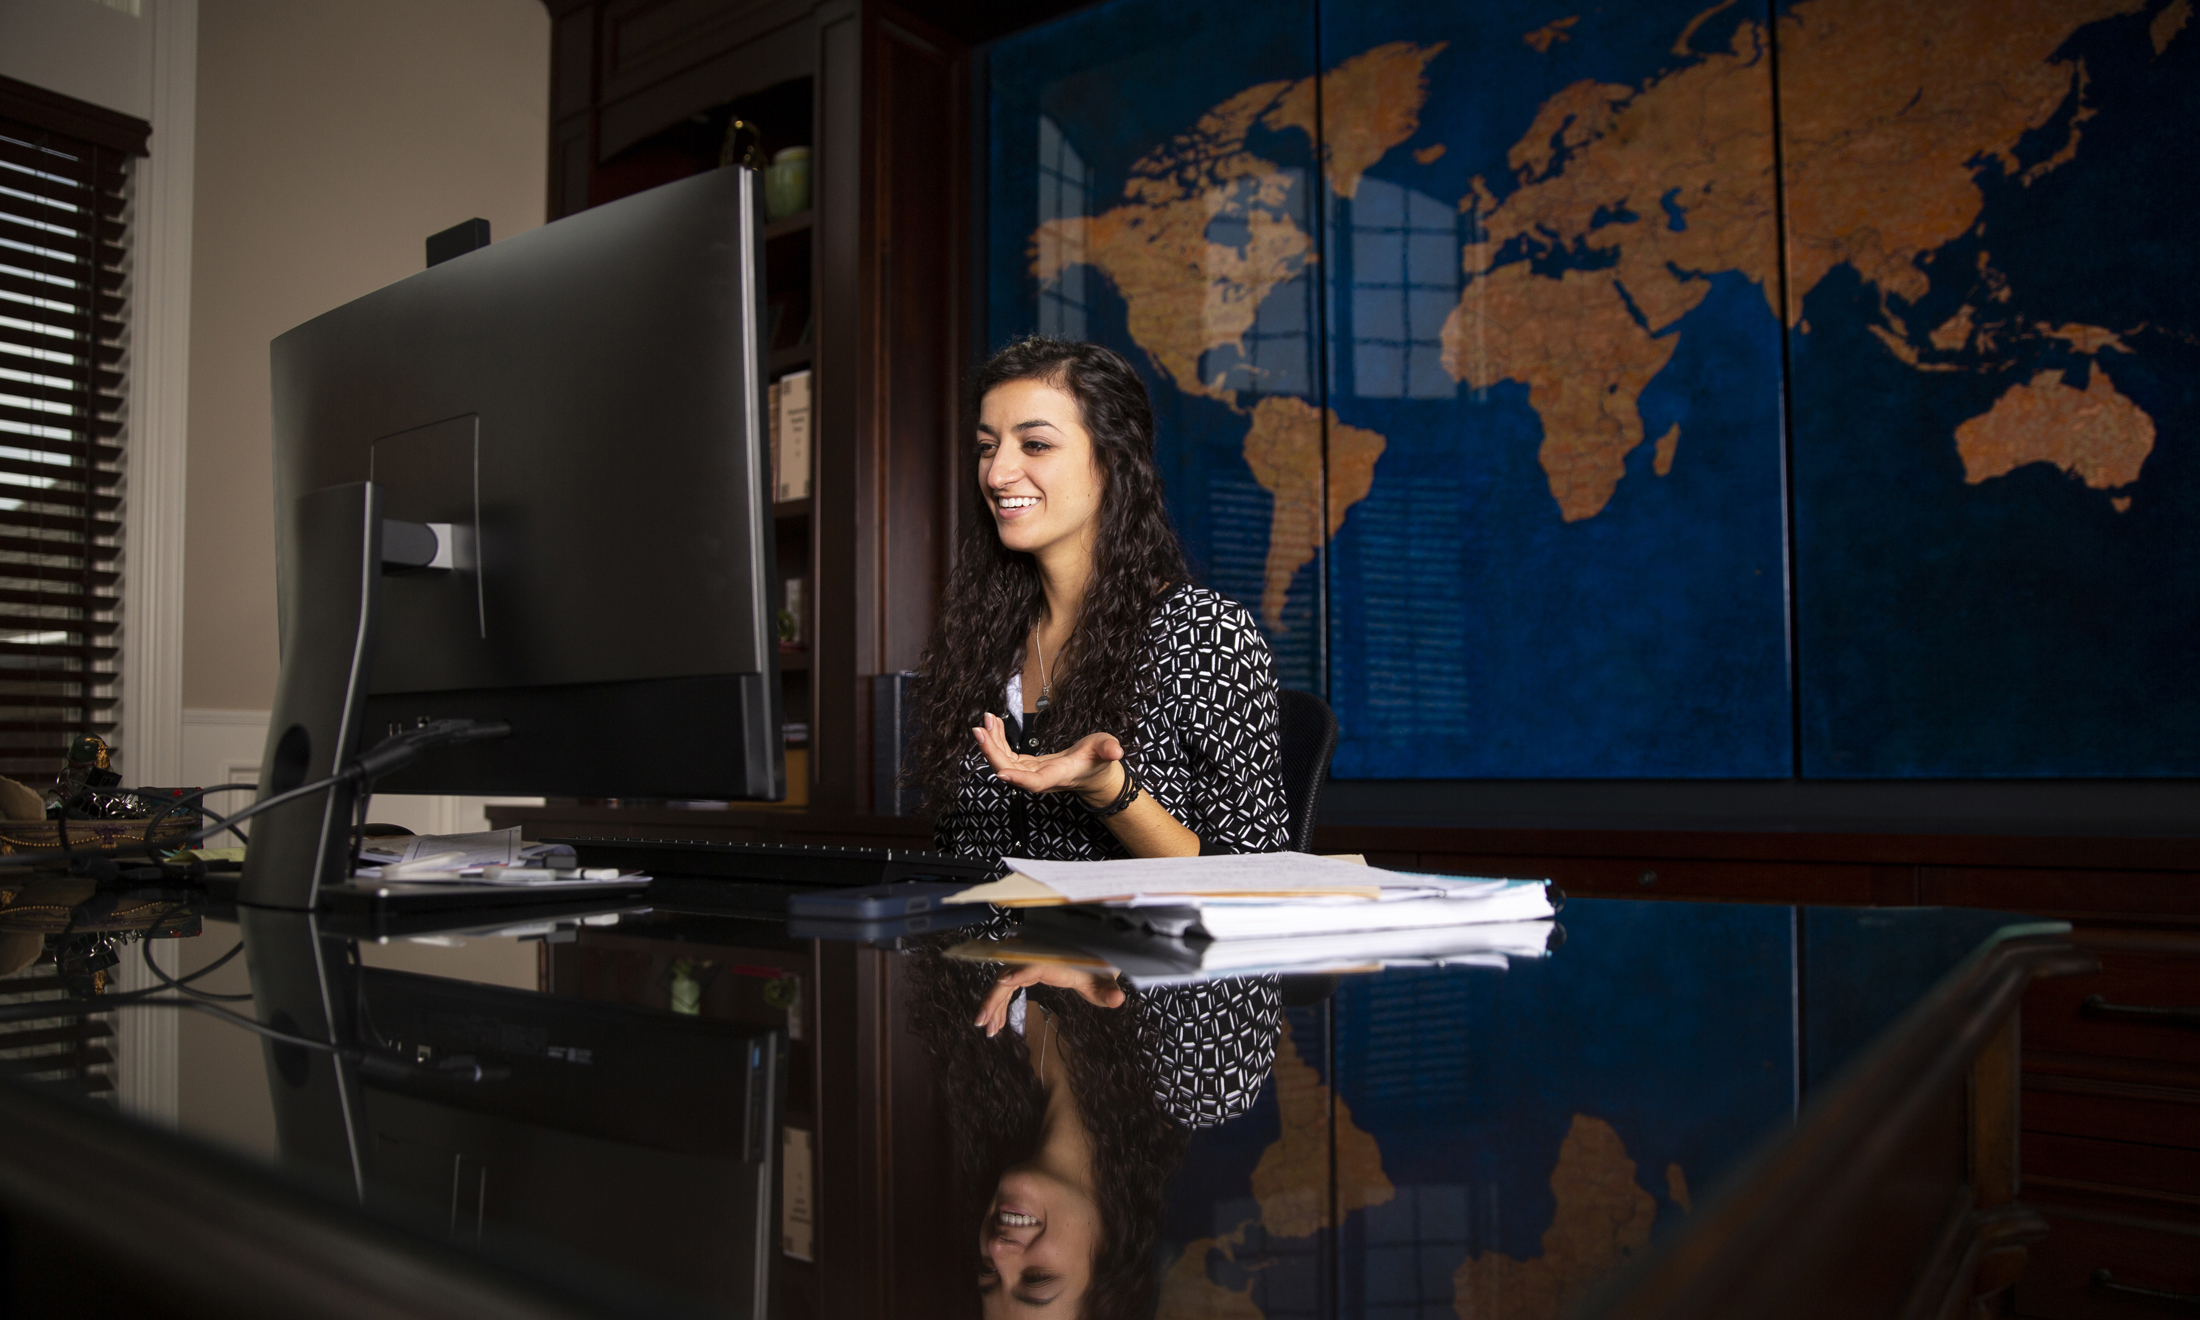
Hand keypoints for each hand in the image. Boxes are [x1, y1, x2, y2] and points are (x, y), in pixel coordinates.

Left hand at [971, 713, 1125, 807]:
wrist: (1094, 772)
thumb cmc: (1100, 759)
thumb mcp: (1107, 748)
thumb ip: (1109, 749)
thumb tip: (1116, 751)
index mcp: (1058, 774)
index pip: (1035, 782)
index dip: (1017, 779)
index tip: (1000, 771)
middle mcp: (1040, 778)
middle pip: (1009, 771)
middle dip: (991, 752)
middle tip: (979, 728)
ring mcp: (1031, 773)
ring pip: (1003, 763)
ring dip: (991, 743)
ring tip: (986, 720)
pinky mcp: (1026, 766)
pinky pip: (1006, 756)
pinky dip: (997, 740)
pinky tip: (993, 724)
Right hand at [974, 962, 1126, 1036]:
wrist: (1097, 957)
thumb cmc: (1099, 968)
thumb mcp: (1105, 982)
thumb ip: (1109, 991)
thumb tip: (1118, 1000)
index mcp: (1054, 961)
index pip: (1032, 965)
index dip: (1017, 973)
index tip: (1001, 983)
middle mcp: (1038, 959)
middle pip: (1008, 975)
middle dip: (993, 998)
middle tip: (983, 1023)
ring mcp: (1031, 964)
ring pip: (1004, 982)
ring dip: (993, 1005)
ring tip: (988, 1030)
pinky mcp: (1029, 970)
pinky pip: (1009, 986)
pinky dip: (1001, 1003)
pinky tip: (998, 1022)